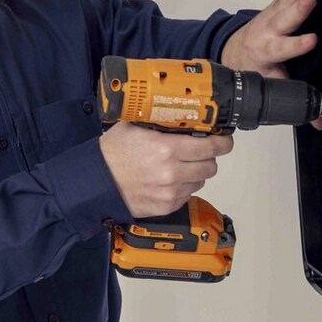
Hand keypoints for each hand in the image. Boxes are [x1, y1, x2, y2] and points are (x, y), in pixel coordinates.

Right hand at [99, 122, 233, 219]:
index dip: (222, 143)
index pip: (210, 147)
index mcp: (167, 148)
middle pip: (210, 166)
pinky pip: (187, 195)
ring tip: (179, 166)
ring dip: (195, 173)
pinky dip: (183, 187)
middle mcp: (172, 172)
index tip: (225, 141)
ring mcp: (170, 192)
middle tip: (200, 152)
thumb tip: (180, 115)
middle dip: (208, 158)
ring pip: (200, 181)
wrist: (96, 181)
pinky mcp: (166, 206)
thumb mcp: (135, 126)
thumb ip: (160, 122)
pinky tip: (168, 180)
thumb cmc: (112, 154)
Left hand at [221, 0, 321, 128]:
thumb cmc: (255, 68)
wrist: (234, 52)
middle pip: (285, 18)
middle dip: (297, 8)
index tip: (312, 40)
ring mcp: (271, 16)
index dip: (297, 44)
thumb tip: (318, 121)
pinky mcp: (275, 5)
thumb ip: (292, 98)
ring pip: (286, 0)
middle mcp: (268, 31)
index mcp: (268, 52)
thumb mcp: (271, 85)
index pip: (284, 49)